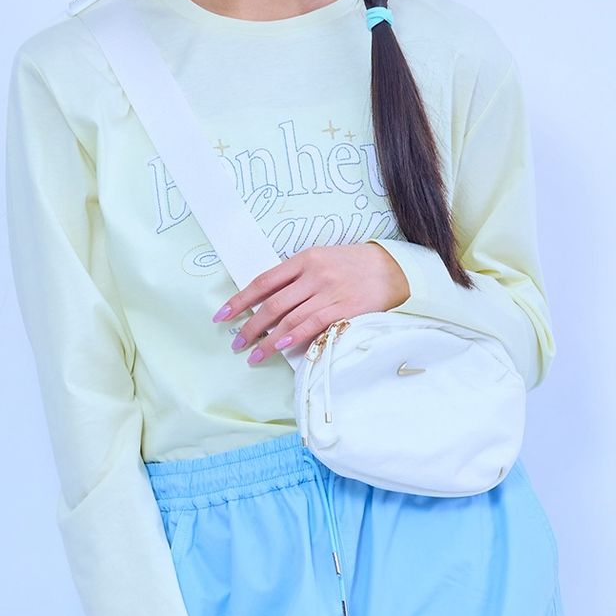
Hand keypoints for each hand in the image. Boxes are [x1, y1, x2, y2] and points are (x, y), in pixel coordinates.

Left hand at [211, 240, 410, 364]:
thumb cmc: (354, 267)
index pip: (263, 282)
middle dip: (250, 327)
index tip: (222, 316)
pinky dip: (294, 337)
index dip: (240, 300)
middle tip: (236, 344)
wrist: (393, 268)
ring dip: (268, 340)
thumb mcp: (322, 260)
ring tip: (253, 356)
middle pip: (272, 304)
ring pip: (289, 318)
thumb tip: (267, 301)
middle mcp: (313, 274)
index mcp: (304, 259)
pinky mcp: (344, 308)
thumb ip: (296, 277)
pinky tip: (279, 348)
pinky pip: (312, 324)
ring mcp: (328, 291)